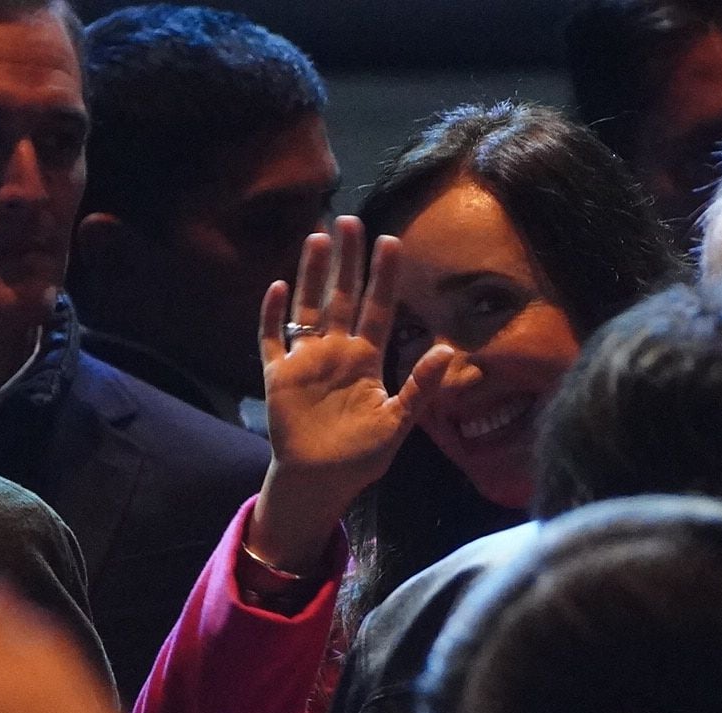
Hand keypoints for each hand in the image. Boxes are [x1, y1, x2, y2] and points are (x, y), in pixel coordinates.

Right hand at [251, 216, 453, 573]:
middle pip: (341, 297)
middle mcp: (336, 352)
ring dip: (312, 275)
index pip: (377, 308)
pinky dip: (272, 316)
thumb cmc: (360, 456)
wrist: (320, 482)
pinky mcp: (279, 376)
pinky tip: (276, 288)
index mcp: (365, 359)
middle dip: (347, 261)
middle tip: (351, 221)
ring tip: (318, 238)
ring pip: (308, 308)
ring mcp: (306, 361)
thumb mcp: (397, 422)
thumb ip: (420, 387)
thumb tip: (449, 350)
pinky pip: (272, 339)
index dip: (383, 277)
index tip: (391, 242)